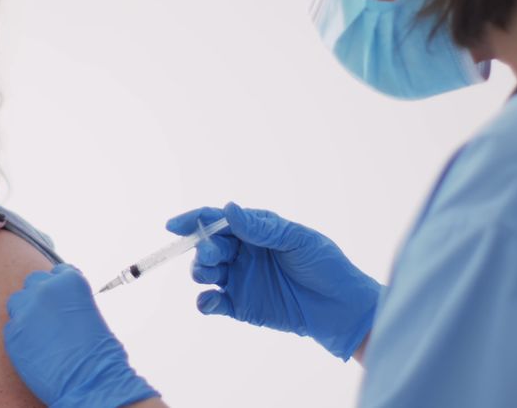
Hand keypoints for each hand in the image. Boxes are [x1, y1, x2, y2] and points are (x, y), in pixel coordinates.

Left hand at [4, 264, 159, 407]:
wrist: (88, 383)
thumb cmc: (99, 354)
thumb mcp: (90, 314)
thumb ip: (71, 301)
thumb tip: (59, 304)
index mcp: (70, 281)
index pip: (59, 272)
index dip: (60, 287)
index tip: (62, 300)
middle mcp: (45, 290)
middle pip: (34, 281)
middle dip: (41, 296)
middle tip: (50, 317)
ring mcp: (25, 311)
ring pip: (17, 301)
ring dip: (26, 311)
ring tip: (40, 332)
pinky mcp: (12, 334)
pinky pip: (12, 327)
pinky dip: (20, 335)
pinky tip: (35, 348)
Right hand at [167, 202, 381, 359]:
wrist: (342, 308)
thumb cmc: (325, 265)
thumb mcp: (297, 240)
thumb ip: (261, 228)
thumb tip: (229, 208)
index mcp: (254, 230)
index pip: (217, 220)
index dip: (194, 220)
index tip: (174, 225)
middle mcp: (242, 252)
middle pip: (207, 245)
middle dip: (202, 247)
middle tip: (212, 253)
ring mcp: (240, 279)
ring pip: (205, 272)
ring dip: (199, 270)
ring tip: (209, 274)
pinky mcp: (241, 306)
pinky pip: (214, 303)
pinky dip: (205, 302)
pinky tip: (209, 301)